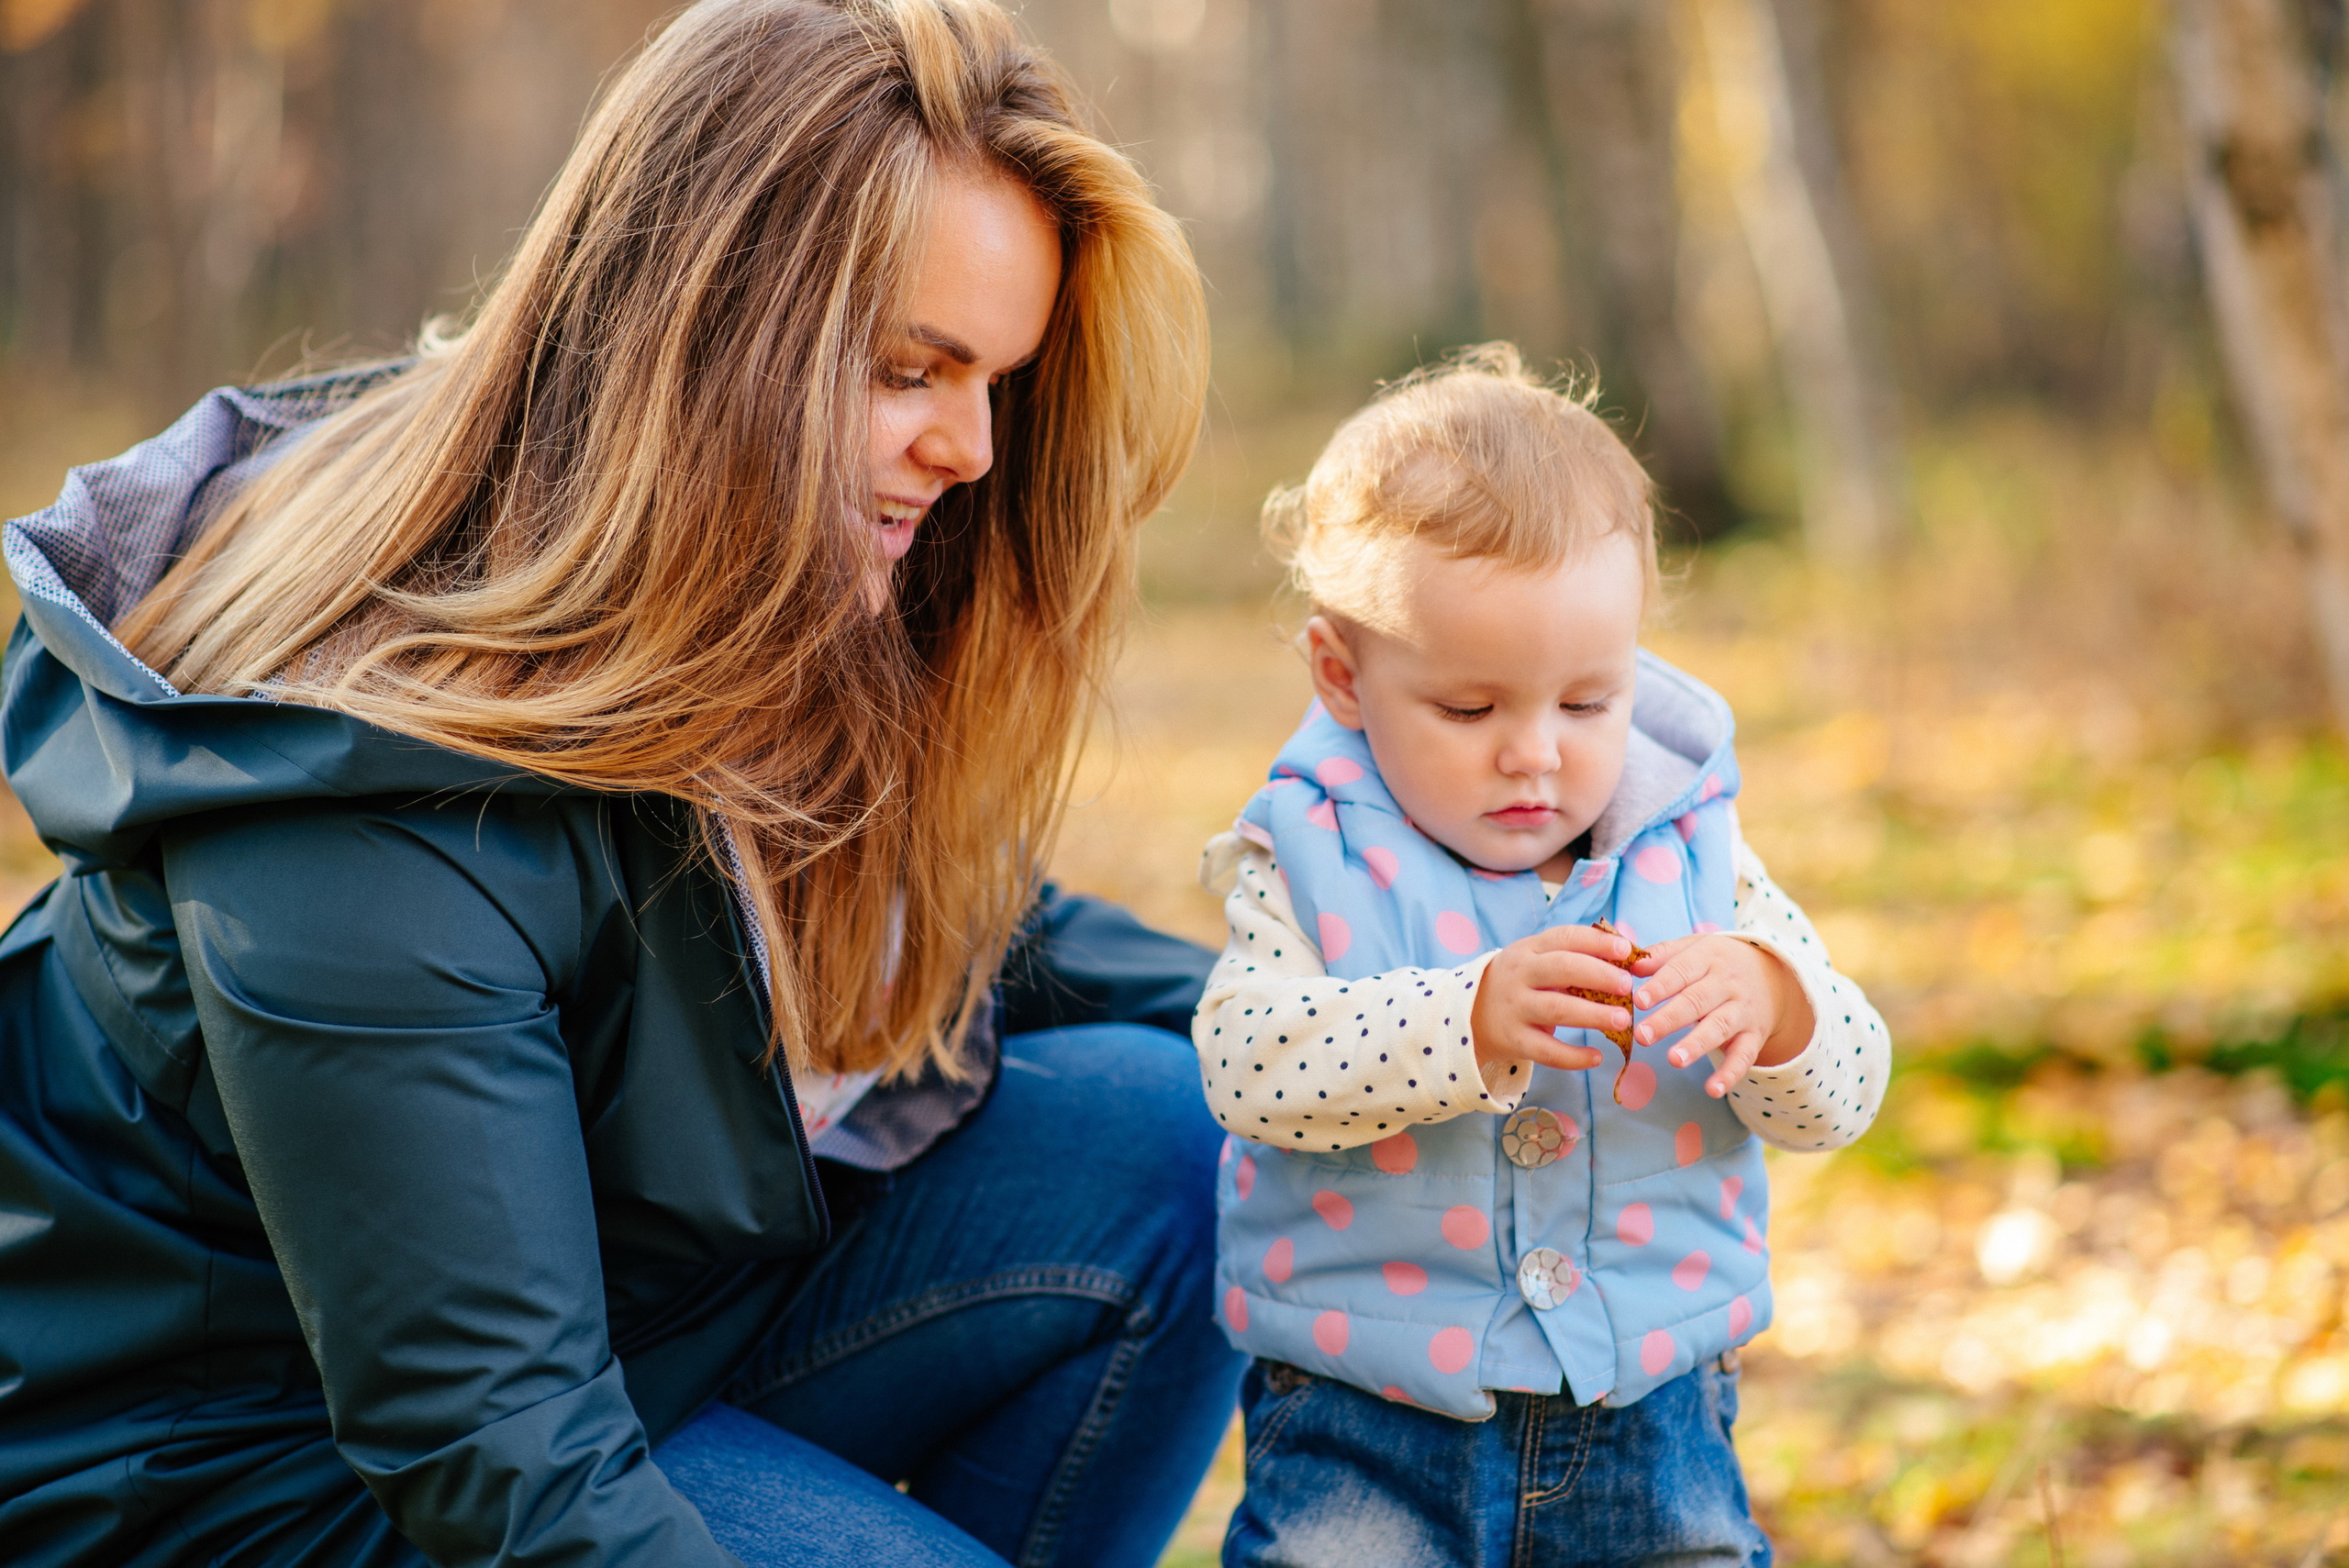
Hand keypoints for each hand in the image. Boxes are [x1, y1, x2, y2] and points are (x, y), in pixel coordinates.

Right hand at [1471, 924, 1638, 1073]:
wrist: (1470, 1015)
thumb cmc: (1518, 983)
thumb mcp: (1534, 961)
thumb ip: (1571, 957)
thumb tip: (1625, 955)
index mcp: (1528, 949)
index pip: (1565, 938)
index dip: (1597, 942)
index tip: (1626, 950)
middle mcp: (1520, 975)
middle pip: (1562, 968)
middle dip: (1599, 975)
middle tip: (1628, 986)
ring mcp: (1515, 1008)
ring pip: (1557, 1009)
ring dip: (1593, 1014)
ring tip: (1624, 1020)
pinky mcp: (1513, 1040)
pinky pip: (1546, 1051)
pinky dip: (1573, 1056)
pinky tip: (1596, 1057)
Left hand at [1627, 936, 1813, 1097]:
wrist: (1773, 972)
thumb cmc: (1718, 961)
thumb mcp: (1694, 947)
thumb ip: (1662, 955)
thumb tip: (1631, 965)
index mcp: (1708, 958)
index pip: (1681, 971)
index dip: (1660, 986)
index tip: (1638, 1001)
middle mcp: (1728, 984)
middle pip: (1696, 1001)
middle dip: (1669, 1020)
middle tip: (1643, 1035)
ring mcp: (1743, 1011)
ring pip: (1719, 1028)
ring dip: (1696, 1045)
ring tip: (1674, 1060)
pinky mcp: (1755, 1035)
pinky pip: (1744, 1056)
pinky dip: (1730, 1074)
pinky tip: (1712, 1090)